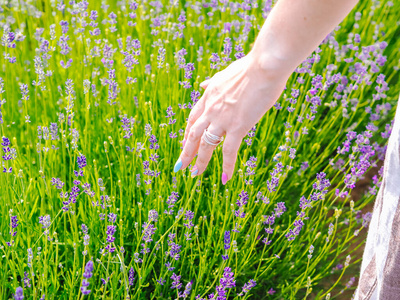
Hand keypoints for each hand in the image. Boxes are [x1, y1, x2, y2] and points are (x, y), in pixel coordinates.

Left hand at [173, 51, 288, 184]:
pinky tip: (225, 179)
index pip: (193, 118)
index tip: (184, 143)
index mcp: (209, 95)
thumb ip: (213, 82)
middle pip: (193, 134)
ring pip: (206, 145)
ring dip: (200, 161)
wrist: (264, 66)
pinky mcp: (237, 126)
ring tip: (195, 174)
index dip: (187, 133)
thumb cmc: (250, 68)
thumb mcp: (225, 73)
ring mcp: (222, 119)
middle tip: (180, 165)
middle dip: (186, 151)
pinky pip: (229, 151)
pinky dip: (226, 166)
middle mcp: (211, 109)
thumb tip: (202, 83)